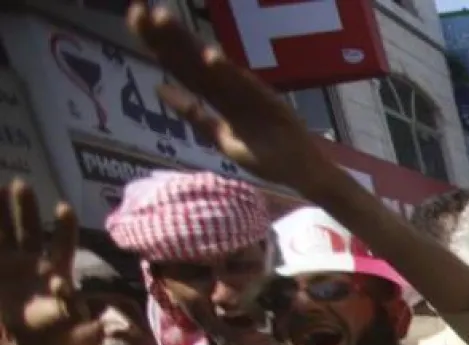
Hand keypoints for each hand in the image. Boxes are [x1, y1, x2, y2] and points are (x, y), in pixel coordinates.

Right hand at [0, 180, 82, 344]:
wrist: (27, 333)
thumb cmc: (51, 323)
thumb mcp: (61, 315)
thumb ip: (66, 304)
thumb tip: (64, 288)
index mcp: (56, 268)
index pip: (62, 243)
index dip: (63, 227)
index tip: (63, 207)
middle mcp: (33, 259)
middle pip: (30, 229)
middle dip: (26, 208)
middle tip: (21, 184)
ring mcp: (11, 260)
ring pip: (5, 231)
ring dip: (0, 212)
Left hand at [127, 5, 340, 193]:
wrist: (301, 172)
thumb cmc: (265, 155)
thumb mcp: (220, 137)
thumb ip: (192, 113)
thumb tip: (158, 87)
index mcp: (217, 95)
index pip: (181, 65)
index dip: (157, 43)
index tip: (134, 18)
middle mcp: (229, 88)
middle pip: (191, 58)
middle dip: (164, 34)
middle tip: (136, 9)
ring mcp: (249, 93)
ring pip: (212, 66)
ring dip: (188, 43)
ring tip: (164, 18)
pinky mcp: (269, 103)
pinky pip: (246, 87)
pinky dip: (229, 73)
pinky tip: (210, 57)